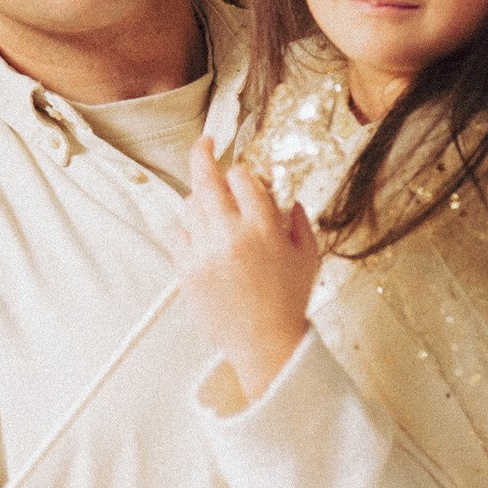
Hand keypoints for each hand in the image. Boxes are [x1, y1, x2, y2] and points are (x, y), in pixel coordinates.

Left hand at [177, 136, 319, 402]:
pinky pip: (179, 234)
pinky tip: (206, 242)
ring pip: (190, 204)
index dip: (243, 172)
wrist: (265, 344)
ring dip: (202, 201)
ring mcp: (204, 251)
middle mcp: (231, 235)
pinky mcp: (186, 269)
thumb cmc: (289, 300)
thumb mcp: (308, 256)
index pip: (243, 177)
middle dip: (202, 154)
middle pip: (206, 179)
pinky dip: (190, 232)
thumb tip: (287, 197)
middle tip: (205, 144)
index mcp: (264, 228)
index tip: (244, 175)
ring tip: (218, 216)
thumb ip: (299, 220)